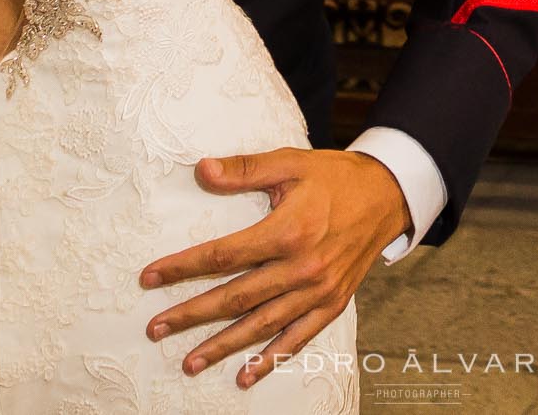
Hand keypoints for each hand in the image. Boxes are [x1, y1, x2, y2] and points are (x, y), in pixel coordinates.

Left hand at [141, 148, 411, 388]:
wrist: (388, 195)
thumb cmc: (333, 176)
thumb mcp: (290, 162)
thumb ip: (244, 169)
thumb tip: (201, 170)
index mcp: (289, 231)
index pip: (223, 256)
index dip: (183, 268)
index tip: (149, 278)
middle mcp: (303, 267)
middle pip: (235, 298)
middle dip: (191, 315)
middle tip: (155, 328)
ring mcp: (319, 291)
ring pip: (261, 325)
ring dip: (222, 346)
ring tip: (188, 361)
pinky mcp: (333, 304)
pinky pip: (298, 339)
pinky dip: (271, 359)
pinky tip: (246, 375)